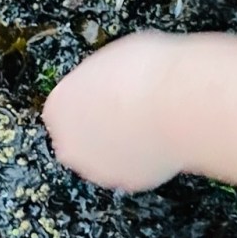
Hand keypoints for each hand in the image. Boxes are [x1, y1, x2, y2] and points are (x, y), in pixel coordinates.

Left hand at [42, 31, 183, 191]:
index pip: (66, 106)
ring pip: (109, 156)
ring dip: (124, 143)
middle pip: (82, 137)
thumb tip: (113, 79)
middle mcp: (71, 143)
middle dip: (103, 127)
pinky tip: (162, 136)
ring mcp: (98, 168)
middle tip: (130, 108)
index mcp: (60, 107)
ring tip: (152, 121)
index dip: (90, 98)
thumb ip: (103, 77)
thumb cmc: (146, 72)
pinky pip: (136, 167)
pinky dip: (148, 156)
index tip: (109, 91)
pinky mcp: (128, 182)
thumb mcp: (115, 55)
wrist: (177, 103)